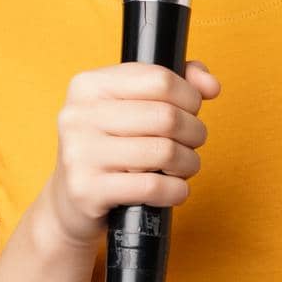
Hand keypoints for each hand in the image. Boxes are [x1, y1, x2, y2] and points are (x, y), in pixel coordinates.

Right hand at [38, 59, 221, 252]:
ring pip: (163, 152)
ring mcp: (79, 153)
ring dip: (188, 163)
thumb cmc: (111, 148)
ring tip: (185, 167)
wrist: (70, 202)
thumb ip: (175, 83)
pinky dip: (176, 190)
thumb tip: (210, 84)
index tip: (192, 111)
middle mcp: (78, 115)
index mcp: (89, 85)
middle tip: (193, 143)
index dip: (189, 97)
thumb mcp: (132, 106)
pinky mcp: (87, 190)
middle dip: (194, 132)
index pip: (160, 79)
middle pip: (166, 116)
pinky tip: (174, 190)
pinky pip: (152, 186)